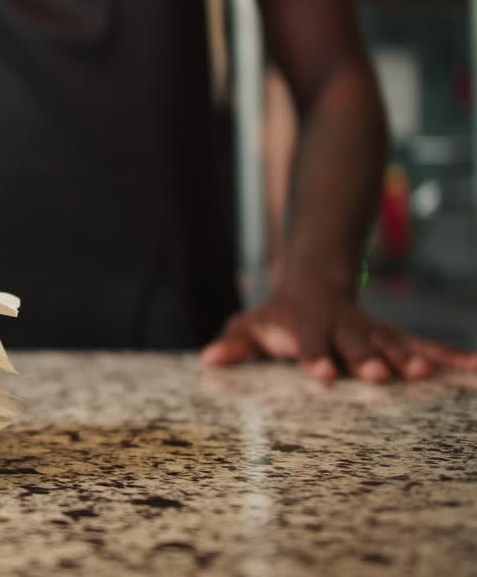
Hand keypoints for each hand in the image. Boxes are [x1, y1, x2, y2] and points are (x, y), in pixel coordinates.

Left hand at [201, 278, 476, 383]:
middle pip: (357, 346)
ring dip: (410, 359)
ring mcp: (373, 334)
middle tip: (378, 375)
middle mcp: (344, 330)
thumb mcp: (250, 326)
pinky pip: (427, 346)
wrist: (314, 282)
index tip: (321, 375)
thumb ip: (233, 344)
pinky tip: (476, 369)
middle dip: (368, 360)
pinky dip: (453, 358)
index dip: (314, 358)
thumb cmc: (276, 316)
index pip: (309, 345)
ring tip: (426, 374)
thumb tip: (208, 359)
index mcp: (307, 328)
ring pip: (394, 345)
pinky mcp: (394, 338)